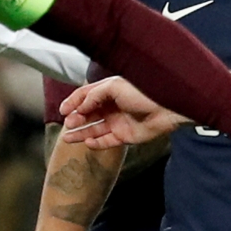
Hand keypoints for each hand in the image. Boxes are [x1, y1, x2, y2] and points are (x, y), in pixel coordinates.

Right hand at [60, 77, 184, 147]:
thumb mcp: (115, 87)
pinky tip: (87, 143)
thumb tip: (79, 107)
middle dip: (76, 118)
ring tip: (67, 138)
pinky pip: (106, 141)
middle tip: (70, 123)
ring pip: (94, 129)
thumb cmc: (143, 93)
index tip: (63, 110)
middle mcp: (113, 106)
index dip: (73, 102)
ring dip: (80, 133)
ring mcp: (118, 121)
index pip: (86, 96)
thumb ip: (94, 95)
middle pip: (88, 114)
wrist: (167, 108)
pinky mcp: (125, 135)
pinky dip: (95, 143)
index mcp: (110, 91)